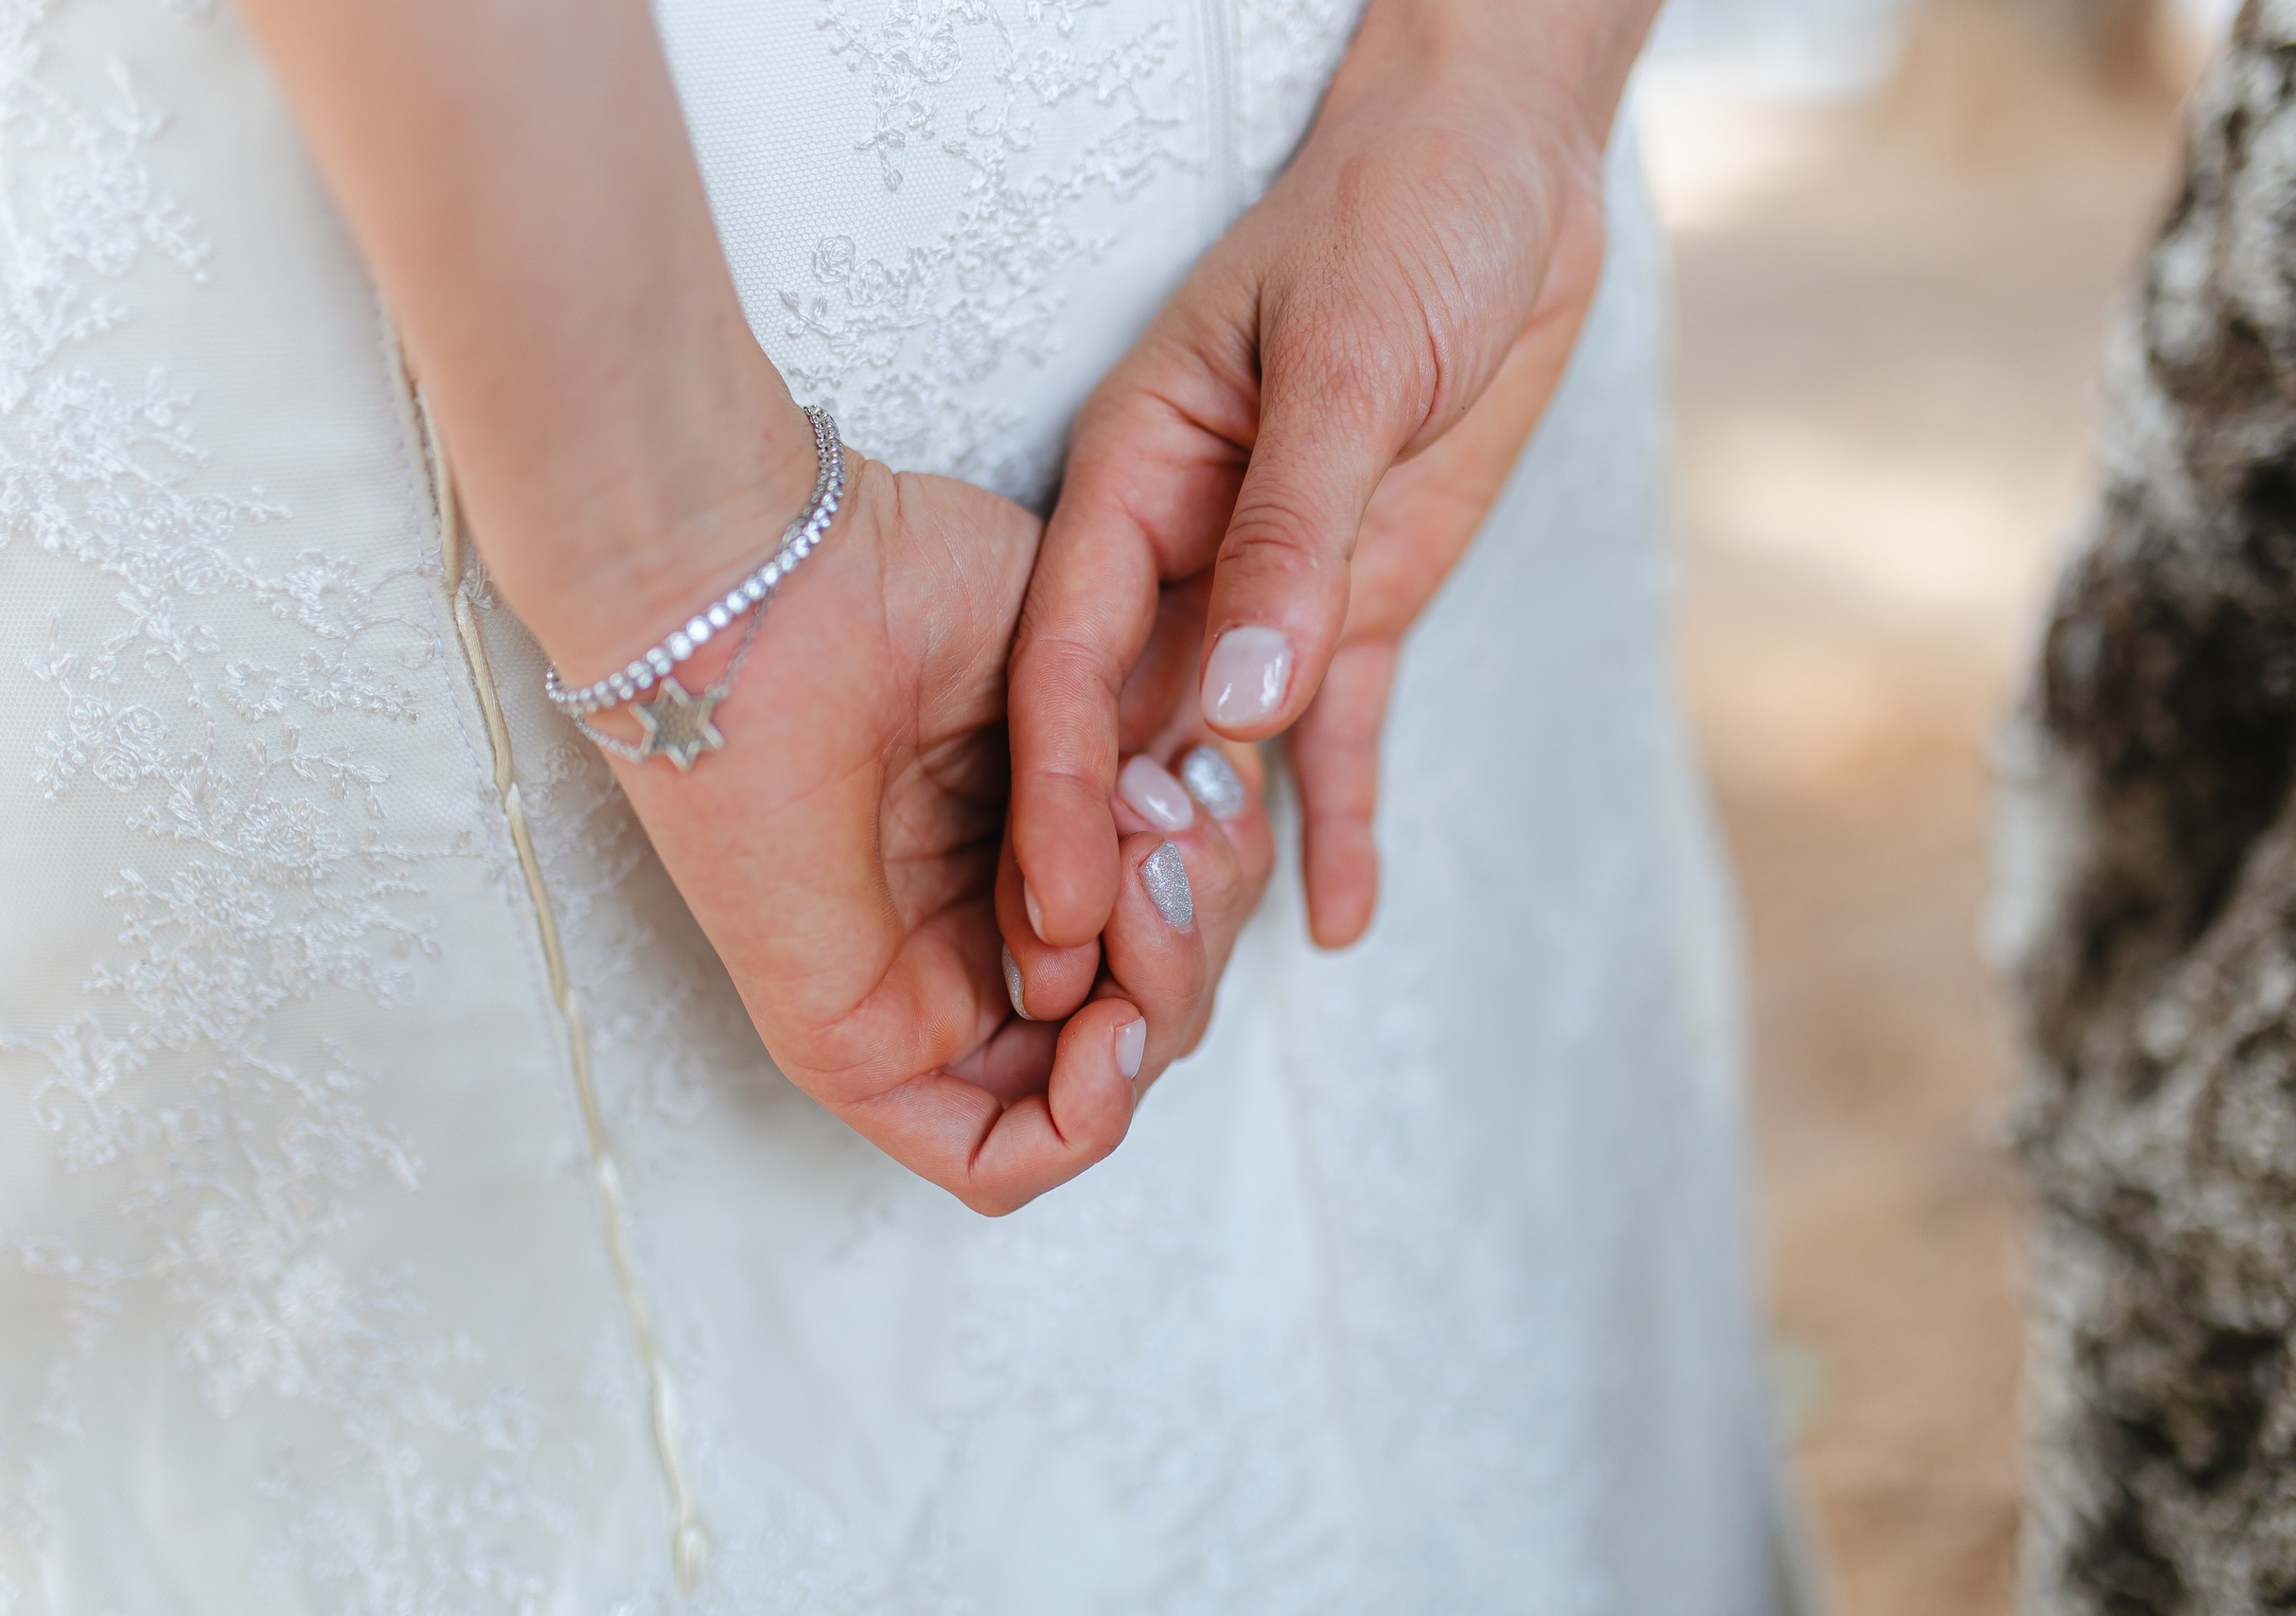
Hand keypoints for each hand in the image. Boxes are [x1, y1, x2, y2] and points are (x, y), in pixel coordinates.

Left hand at [493, 402, 1270, 1214]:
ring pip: (1095, 1086)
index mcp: (1025, 851)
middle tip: (1167, 828)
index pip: (1167, 940)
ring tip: (1138, 882)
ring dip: (1161, 997)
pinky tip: (1111, 1026)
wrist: (776, 578)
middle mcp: (976, 932)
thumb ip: (1161, 780)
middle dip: (1201, 932)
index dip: (1219, 888)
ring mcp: (919, 995)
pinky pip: (993, 1159)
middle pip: (1152, 1014)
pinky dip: (1085, 1117)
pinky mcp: (856, 1045)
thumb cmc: (907, 580)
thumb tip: (1193, 863)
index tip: (1209, 788)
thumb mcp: (1095, 680)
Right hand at [1008, 0, 1649, 948]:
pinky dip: (1340, 818)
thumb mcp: (1348, 367)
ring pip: (1220, 752)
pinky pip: (1338, 735)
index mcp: (1136, 477)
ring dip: (1218, 859)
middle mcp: (1182, 550)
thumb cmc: (1404, 217)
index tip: (1049, 909)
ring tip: (1209, 986)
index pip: (1070, 654)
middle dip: (1122, 857)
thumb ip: (1292, 533)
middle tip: (1121, 996)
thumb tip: (1236, 704)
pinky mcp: (1353, 605)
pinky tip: (1340, 915)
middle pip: (1128, 726)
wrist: (1505, 169)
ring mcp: (1267, 587)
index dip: (1055, 785)